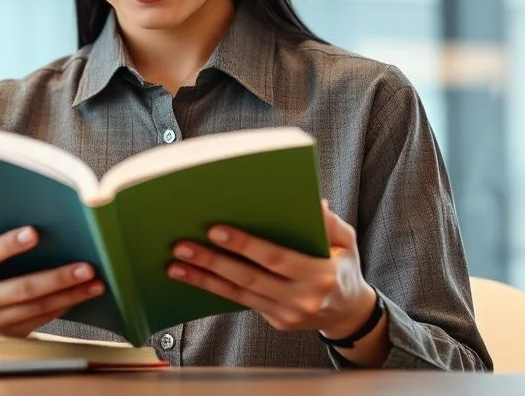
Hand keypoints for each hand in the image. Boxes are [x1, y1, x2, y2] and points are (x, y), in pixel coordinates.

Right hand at [0, 226, 104, 337]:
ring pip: (36, 308)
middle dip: (57, 278)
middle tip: (86, 267)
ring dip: (70, 295)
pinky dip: (64, 305)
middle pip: (20, 288)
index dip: (8, 244)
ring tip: (95, 283)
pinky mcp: (7, 337)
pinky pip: (41, 319)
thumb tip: (46, 227)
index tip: (34, 232)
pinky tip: (82, 294)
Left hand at [167, 201, 376, 337]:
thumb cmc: (343, 266)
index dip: (245, 245)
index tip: (216, 230)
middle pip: (249, 278)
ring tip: (176, 265)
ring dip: (204, 279)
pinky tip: (193, 278)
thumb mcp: (346, 241)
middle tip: (182, 246)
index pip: (276, 258)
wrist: (348, 312)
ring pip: (239, 294)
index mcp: (321, 275)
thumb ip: (329, 222)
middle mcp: (303, 299)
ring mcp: (288, 315)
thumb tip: (314, 201)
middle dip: (212, 261)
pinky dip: (215, 290)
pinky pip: (241, 303)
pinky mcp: (276, 322)